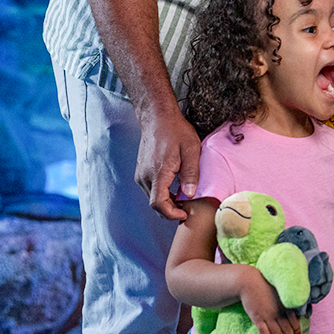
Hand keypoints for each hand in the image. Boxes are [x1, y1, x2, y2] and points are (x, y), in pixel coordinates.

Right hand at [135, 104, 202, 220]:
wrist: (157, 118)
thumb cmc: (176, 131)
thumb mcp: (191, 150)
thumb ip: (191, 173)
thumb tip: (190, 195)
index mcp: (158, 172)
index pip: (158, 204)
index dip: (171, 214)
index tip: (185, 214)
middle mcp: (145, 176)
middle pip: (154, 204)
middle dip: (171, 211)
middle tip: (188, 209)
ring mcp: (141, 175)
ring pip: (152, 198)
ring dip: (167, 203)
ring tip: (184, 199)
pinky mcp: (141, 172)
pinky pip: (151, 190)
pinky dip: (162, 195)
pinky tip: (176, 190)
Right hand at [239, 266, 301, 333]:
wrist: (250, 282)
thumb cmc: (266, 286)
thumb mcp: (281, 292)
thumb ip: (288, 302)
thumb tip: (298, 311)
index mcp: (286, 306)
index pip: (294, 322)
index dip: (296, 331)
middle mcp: (278, 312)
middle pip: (287, 329)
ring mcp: (268, 316)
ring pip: (277, 333)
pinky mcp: (257, 318)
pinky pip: (264, 332)